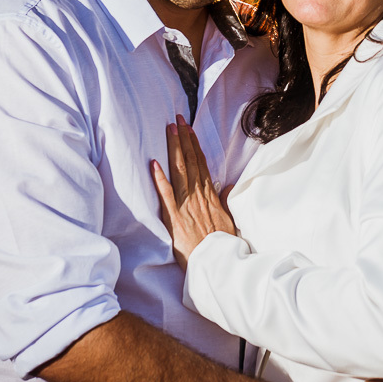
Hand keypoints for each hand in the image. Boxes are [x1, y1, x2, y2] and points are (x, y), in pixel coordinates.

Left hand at [152, 115, 235, 269]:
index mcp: (210, 195)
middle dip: (183, 138)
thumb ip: (224, 201)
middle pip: (191, 161)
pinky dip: (160, 179)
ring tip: (169, 130)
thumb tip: (225, 186)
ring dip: (174, 149)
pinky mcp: (175, 218)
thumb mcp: (228, 219)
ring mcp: (187, 205)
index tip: (189, 129)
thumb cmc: (221, 244)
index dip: (194, 144)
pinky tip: (154, 164)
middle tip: (177, 119)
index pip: (201, 163)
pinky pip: (166, 195)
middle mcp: (199, 195)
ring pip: (180, 171)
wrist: (217, 262)